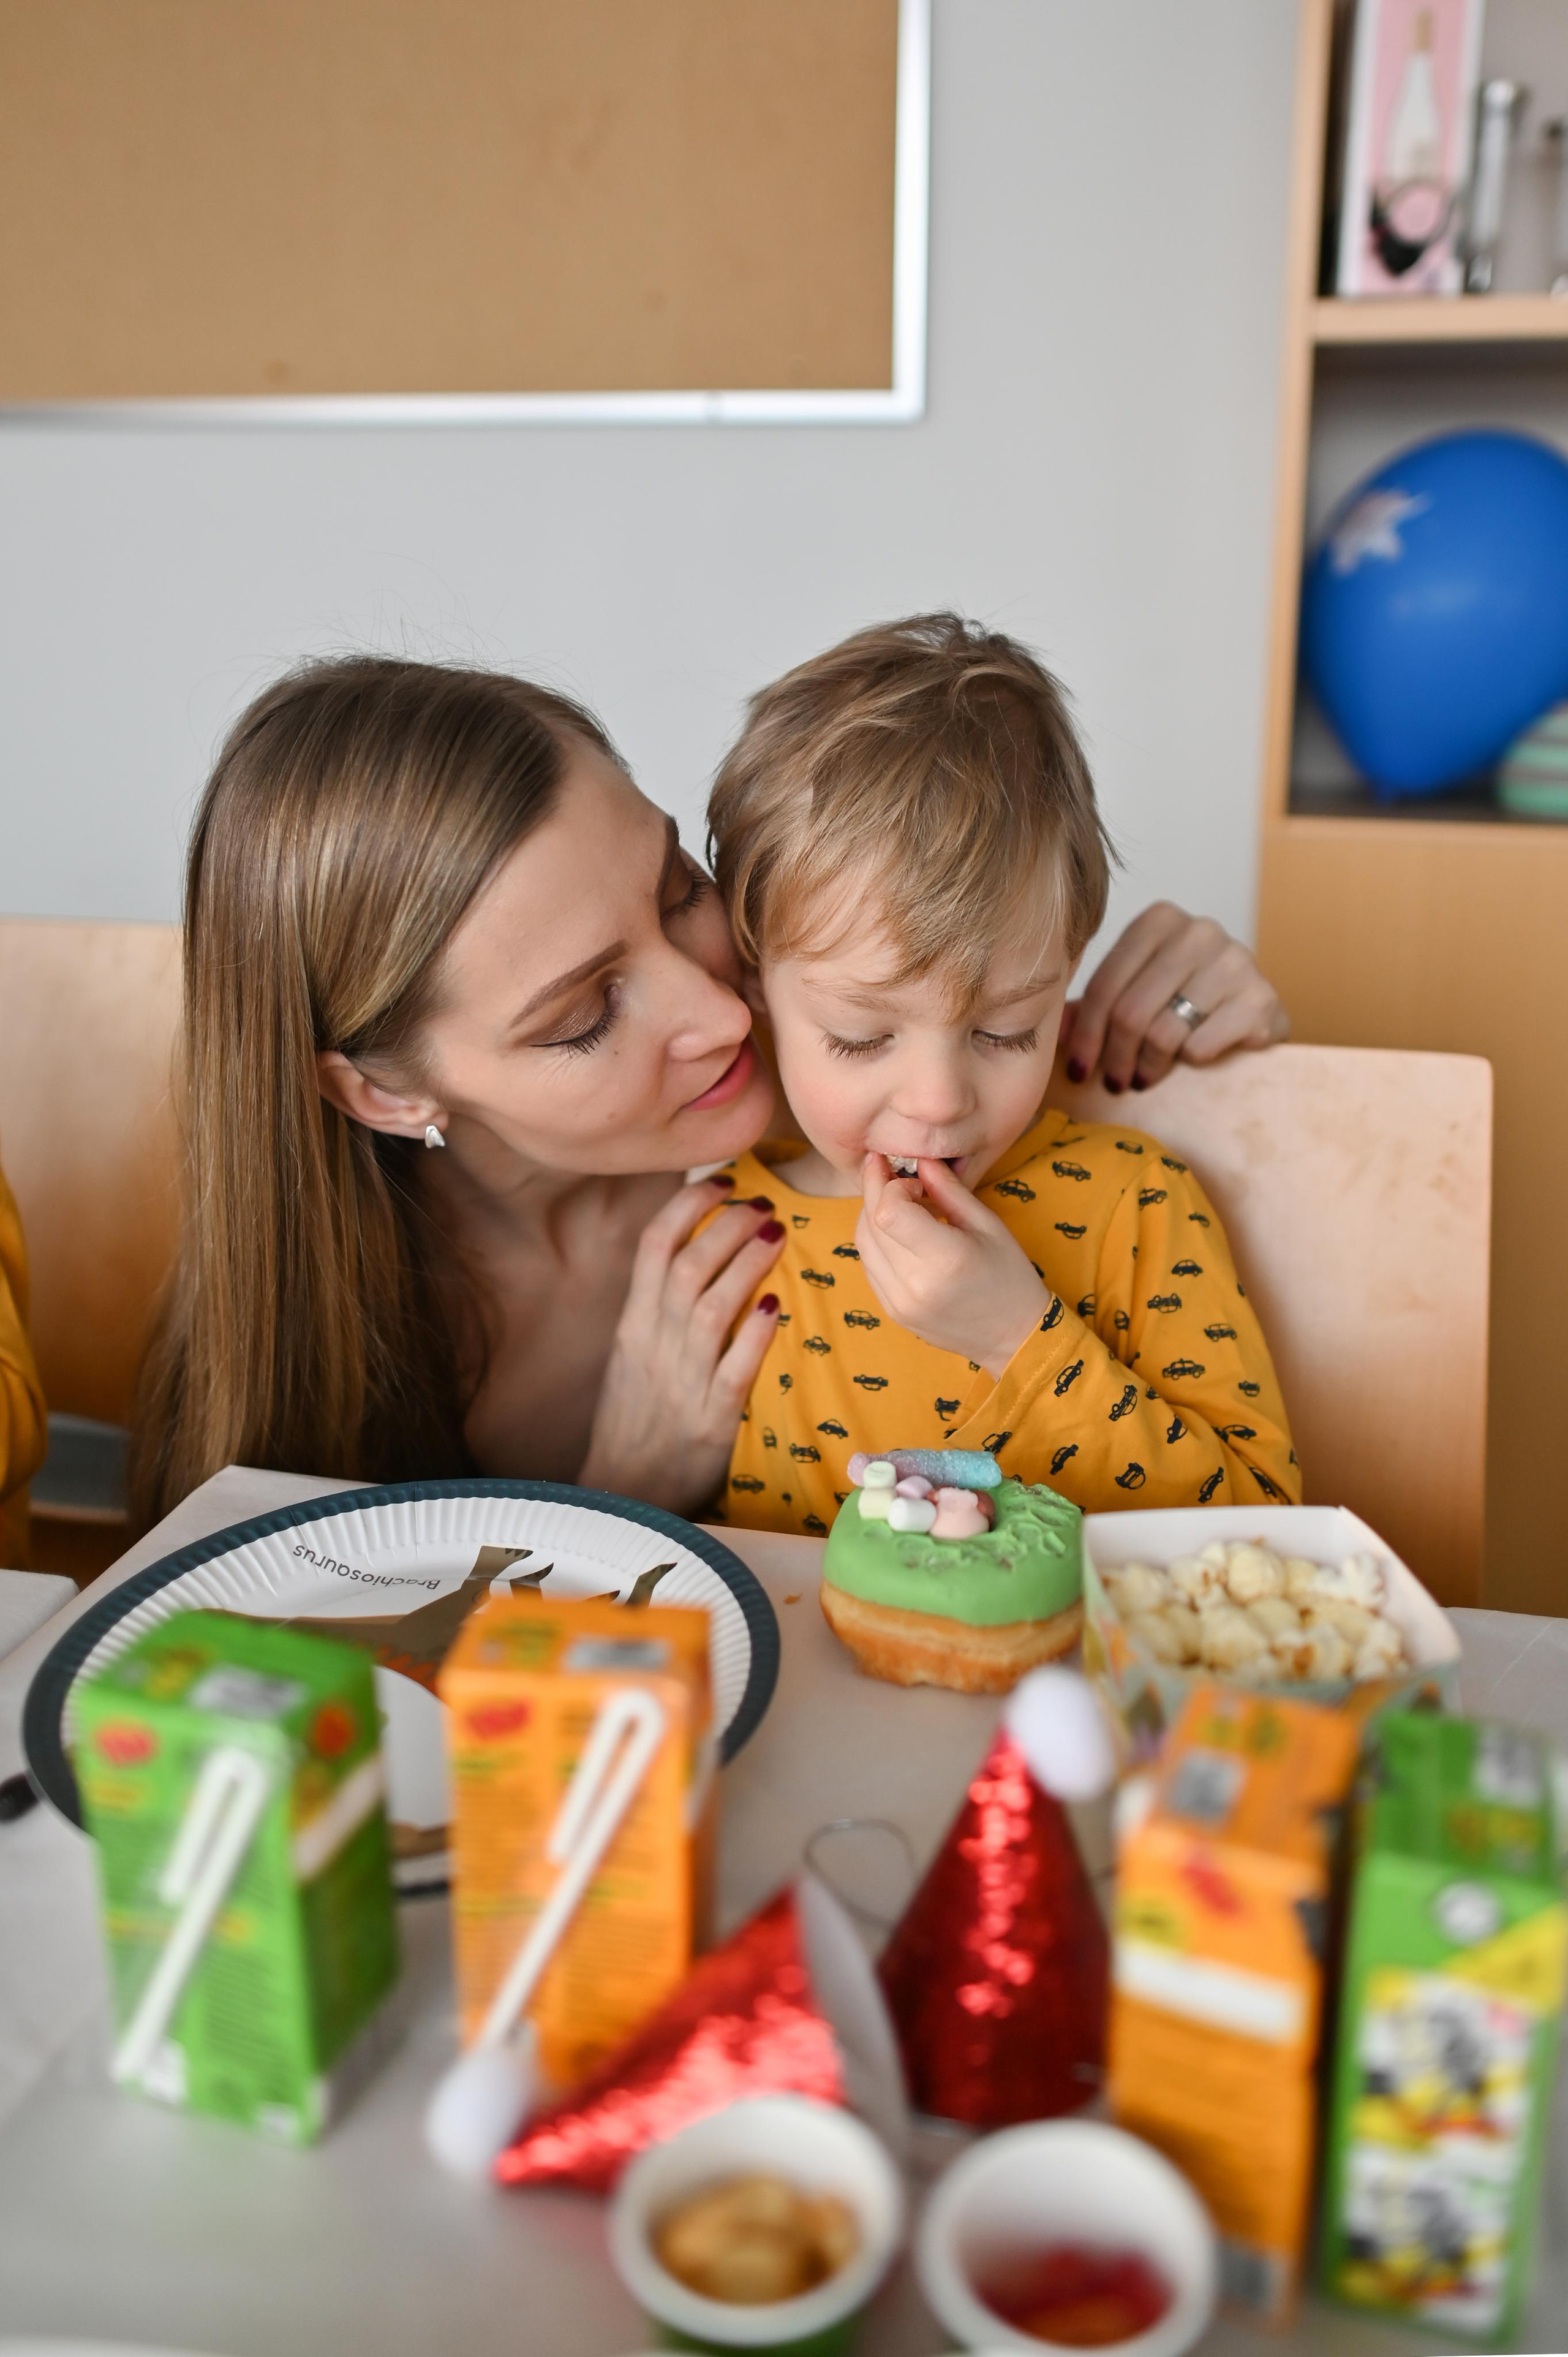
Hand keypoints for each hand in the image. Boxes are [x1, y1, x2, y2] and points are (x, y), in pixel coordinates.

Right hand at [578, 1178, 784, 1515]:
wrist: (621, 1494)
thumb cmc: (634, 1423)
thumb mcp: (633, 1358)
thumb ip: (658, 1311)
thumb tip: (695, 1257)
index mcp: (634, 1325)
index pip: (655, 1246)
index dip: (689, 1206)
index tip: (722, 1182)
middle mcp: (655, 1344)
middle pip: (687, 1265)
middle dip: (727, 1225)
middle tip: (763, 1204)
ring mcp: (682, 1381)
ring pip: (712, 1307)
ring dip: (746, 1265)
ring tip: (777, 1234)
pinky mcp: (710, 1420)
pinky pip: (734, 1369)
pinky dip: (755, 1335)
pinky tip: (777, 1306)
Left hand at [856, 1154, 1048, 1379]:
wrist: (1013, 1336)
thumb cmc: (1009, 1275)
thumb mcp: (988, 1224)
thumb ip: (949, 1190)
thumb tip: (920, 1160)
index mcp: (946, 1259)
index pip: (889, 1211)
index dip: (892, 1185)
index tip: (915, 1181)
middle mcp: (915, 1284)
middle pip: (871, 1223)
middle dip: (875, 1190)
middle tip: (888, 1170)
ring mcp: (899, 1302)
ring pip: (863, 1244)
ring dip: (872, 1214)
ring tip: (898, 1201)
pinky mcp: (893, 1311)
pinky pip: (869, 1266)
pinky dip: (876, 1241)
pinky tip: (898, 1232)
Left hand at [1058, 903, 1289, 1093]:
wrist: (1255, 1015)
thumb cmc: (1187, 1003)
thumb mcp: (1137, 995)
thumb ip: (1096, 1006)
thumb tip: (1052, 1029)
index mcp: (1159, 920)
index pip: (1105, 984)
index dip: (1085, 1035)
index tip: (1077, 1071)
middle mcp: (1199, 930)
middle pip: (1131, 1011)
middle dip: (1115, 1058)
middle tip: (1114, 1083)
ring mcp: (1236, 960)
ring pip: (1164, 1033)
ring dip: (1148, 1066)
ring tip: (1145, 1077)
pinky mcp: (1261, 998)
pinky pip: (1201, 1045)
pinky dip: (1189, 1064)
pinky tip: (1191, 1063)